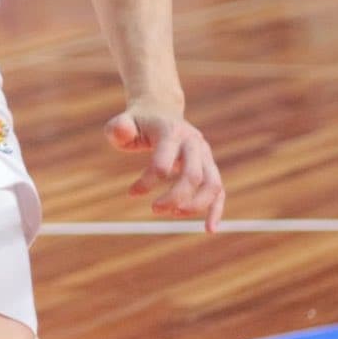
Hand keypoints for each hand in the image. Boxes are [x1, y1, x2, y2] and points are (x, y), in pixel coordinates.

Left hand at [105, 107, 225, 232]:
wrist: (160, 110)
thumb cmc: (137, 122)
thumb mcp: (123, 122)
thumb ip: (119, 128)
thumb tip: (123, 132)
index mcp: (171, 132)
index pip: (163, 164)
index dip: (147, 183)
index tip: (131, 194)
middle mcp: (193, 142)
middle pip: (193, 176)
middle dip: (175, 198)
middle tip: (155, 209)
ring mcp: (205, 154)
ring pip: (213, 184)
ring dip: (196, 205)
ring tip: (174, 213)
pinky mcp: (209, 165)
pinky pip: (218, 190)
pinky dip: (216, 209)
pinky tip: (209, 228)